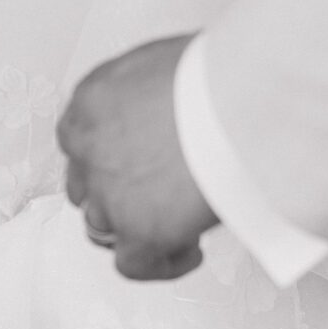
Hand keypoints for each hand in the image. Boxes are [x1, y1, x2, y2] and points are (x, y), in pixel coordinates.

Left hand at [57, 35, 215, 280]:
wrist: (247, 102)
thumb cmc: (225, 74)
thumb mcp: (169, 63)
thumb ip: (153, 92)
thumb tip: (171, 110)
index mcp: (94, 99)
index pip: (80, 137)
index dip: (108, 154)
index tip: (136, 158)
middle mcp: (91, 146)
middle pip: (87, 183)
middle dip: (115, 192)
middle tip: (154, 194)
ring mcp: (110, 193)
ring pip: (102, 225)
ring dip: (134, 227)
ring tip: (176, 223)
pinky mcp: (139, 232)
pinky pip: (134, 264)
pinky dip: (161, 263)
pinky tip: (191, 251)